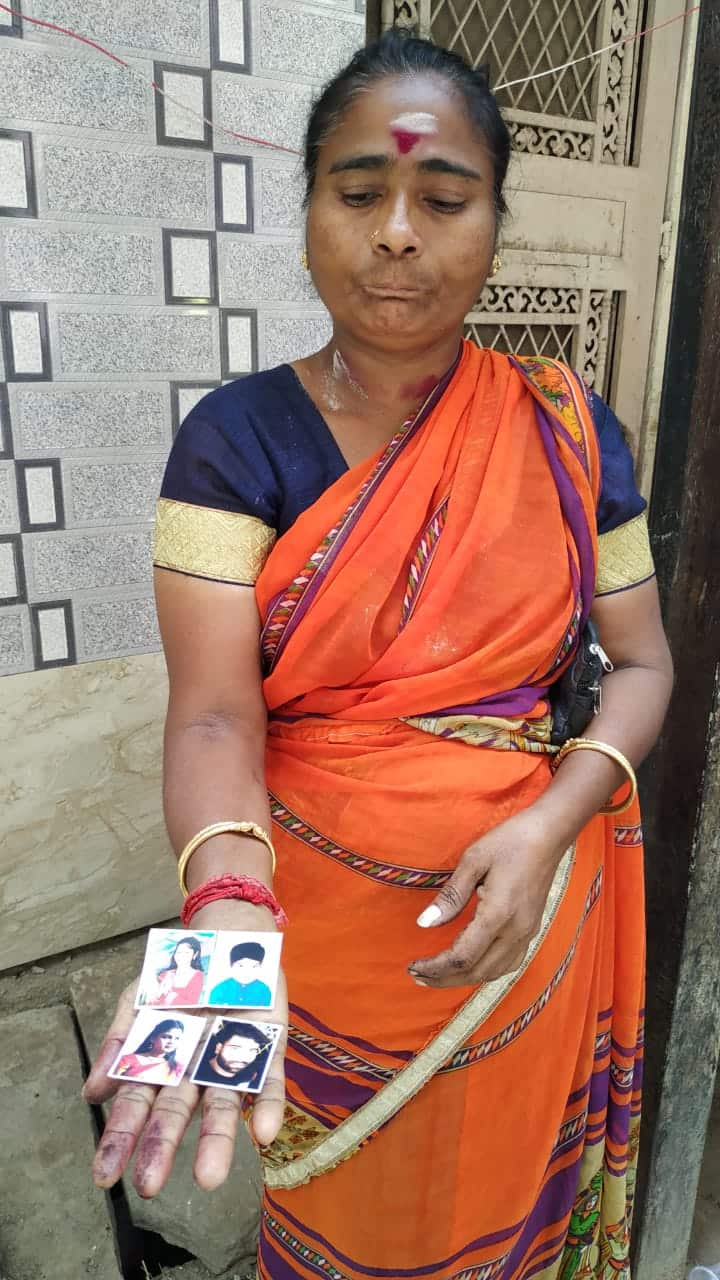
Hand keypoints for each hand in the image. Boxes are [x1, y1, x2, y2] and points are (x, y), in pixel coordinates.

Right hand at [84, 903, 286, 1197]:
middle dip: (162, 1148)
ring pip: (223, 1106)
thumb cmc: (179, 977)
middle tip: (151, 1185)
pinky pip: (269, 1082)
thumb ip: (121, 1041)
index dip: (121, 1141)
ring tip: (208, 1178)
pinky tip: (265, 1134)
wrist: (228, 938)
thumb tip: (93, 1093)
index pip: (136, 1108)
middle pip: (176, 1114)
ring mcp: (231, 1062)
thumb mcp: (140, 999)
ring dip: (217, 1140)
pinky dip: (268, 1107)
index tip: (105, 1177)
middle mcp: (194, 1072)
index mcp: (160, 1063)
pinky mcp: (268, 1049)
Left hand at [408, 810, 566, 988]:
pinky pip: (508, 964)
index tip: (413, 966)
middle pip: (476, 971)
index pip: (462, 957)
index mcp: (498, 914)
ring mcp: (527, 933)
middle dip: (444, 979)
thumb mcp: (473, 860)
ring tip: (437, 975)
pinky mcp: (532, 930)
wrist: (549, 834)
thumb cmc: (509, 841)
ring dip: (463, 979)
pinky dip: (485, 971)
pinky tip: (470, 966)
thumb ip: (450, 896)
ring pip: (493, 972)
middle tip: (416, 975)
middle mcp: (515, 931)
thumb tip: (424, 923)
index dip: (435, 967)